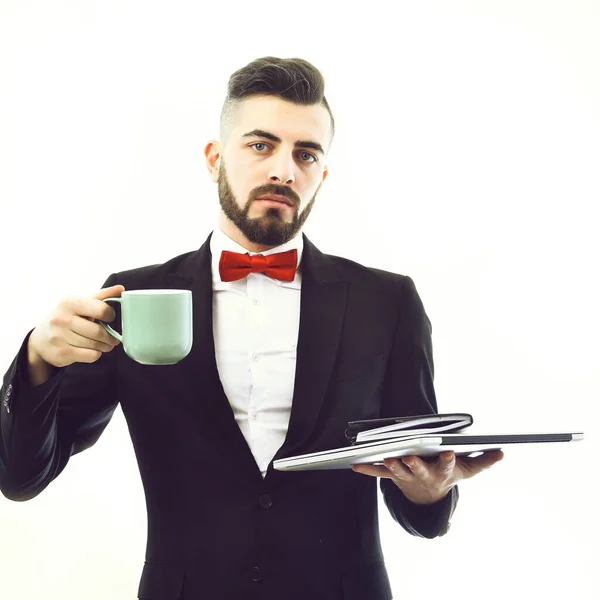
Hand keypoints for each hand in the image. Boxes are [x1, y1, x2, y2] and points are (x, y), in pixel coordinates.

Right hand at [28, 285, 124, 367]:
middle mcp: (62, 319)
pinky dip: (96, 354)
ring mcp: (60, 337)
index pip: (101, 309)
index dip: (110, 315)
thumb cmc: (65, 318)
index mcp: (69, 303)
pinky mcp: (62, 353)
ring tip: (105, 344)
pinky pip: (91, 356)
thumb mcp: (79, 304)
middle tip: (113, 338)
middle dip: (111, 337)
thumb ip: (101, 296)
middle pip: (99, 331)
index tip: (110, 319)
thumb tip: (121, 289)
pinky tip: (93, 350)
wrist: (39, 339)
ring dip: (105, 346)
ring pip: (96, 345)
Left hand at [352, 450, 503, 504]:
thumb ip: (483, 460)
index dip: (447, 458)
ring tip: (385, 458)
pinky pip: (379, 473)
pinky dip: (368, 470)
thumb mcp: (468, 470)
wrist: (430, 498)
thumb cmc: (449, 475)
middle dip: (414, 464)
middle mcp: (424, 474)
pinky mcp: (394, 477)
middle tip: (409, 458)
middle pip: (419, 469)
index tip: (448, 450)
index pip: (447, 463)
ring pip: (398, 471)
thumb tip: (502, 452)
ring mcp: (407, 477)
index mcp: (443, 471)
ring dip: (391, 465)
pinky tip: (355, 465)